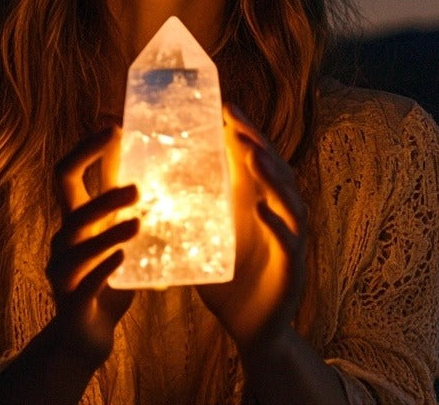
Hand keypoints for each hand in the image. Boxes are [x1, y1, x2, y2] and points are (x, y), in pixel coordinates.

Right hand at [45, 125, 138, 367]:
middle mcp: (63, 236)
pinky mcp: (71, 300)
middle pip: (68, 198)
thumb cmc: (106, 277)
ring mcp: (62, 268)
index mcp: (74, 217)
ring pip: (77, 240)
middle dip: (98, 185)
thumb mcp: (114, 234)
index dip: (86, 146)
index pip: (67, 170)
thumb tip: (155, 160)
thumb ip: (126, 204)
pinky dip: (104, 268)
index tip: (114, 126)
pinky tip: (123, 260)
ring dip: (107, 228)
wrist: (86, 334)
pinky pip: (85, 281)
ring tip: (137, 222)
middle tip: (137, 184)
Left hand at [195, 105, 307, 356]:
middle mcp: (278, 217)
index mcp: (258, 206)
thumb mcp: (204, 241)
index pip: (256, 160)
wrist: (253, 332)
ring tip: (252, 155)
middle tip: (237, 122)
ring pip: (289, 201)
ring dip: (272, 176)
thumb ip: (188, 212)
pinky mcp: (292, 270)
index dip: (244, 133)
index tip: (225, 106)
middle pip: (276, 171)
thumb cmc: (228, 284)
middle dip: (258, 144)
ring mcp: (290, 242)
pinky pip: (289, 243)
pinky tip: (261, 211)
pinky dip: (276, 225)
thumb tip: (145, 184)